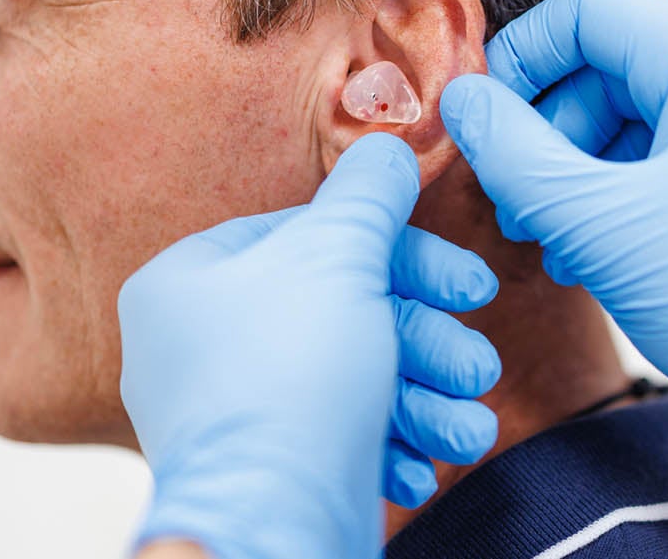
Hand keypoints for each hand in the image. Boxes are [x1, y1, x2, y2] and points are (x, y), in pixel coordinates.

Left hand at [119, 134, 501, 558]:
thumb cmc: (291, 382)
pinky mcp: (268, 470)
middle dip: (426, 340)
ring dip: (425, 397)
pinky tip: (423, 462)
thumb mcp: (340, 255)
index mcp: (190, 279)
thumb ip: (369, 194)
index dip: (403, 255)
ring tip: (468, 426)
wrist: (270, 527)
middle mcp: (199, 344)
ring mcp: (233, 413)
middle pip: (343, 309)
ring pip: (352, 378)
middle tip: (477, 365)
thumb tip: (387, 145)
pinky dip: (392, 443)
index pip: (312, 237)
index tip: (469, 285)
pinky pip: (339, 437)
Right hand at [440, 0, 667, 555]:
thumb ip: (514, 153)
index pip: (587, 11)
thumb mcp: (598, 224)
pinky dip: (619, 193)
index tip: (481, 130)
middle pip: (607, 62)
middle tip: (510, 206)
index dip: (518, 61)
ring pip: (634, 114)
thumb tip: (460, 100)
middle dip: (544, 130)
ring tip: (547, 243)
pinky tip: (589, 257)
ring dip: (575, 171)